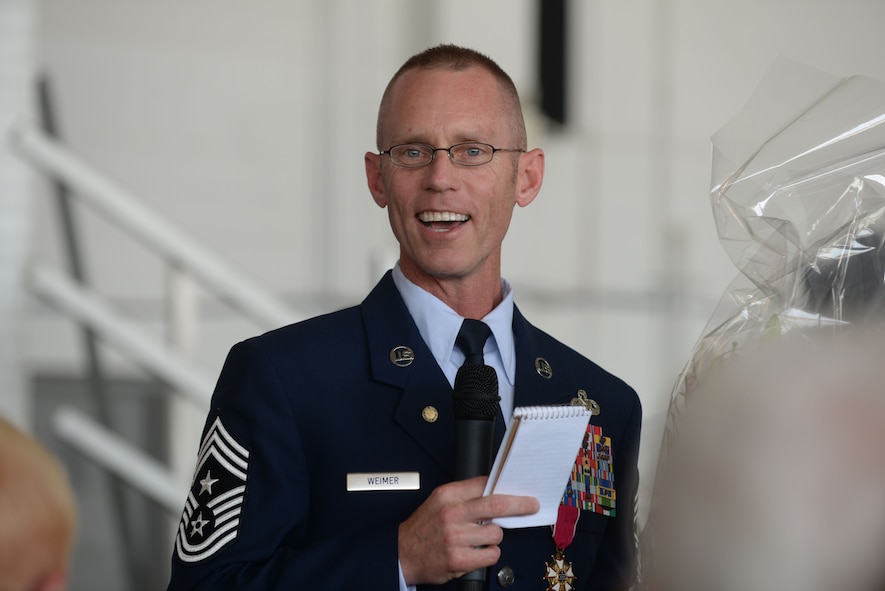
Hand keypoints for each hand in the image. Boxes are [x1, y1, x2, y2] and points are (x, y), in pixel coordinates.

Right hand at [398, 476, 539, 585]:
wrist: (401, 554)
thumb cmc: (423, 528)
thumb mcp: (438, 502)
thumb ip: (464, 496)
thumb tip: (495, 492)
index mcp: (447, 496)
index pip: (485, 485)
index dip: (506, 487)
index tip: (519, 491)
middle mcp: (452, 514)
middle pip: (497, 504)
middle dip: (520, 504)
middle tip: (531, 505)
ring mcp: (456, 538)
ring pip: (496, 533)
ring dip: (493, 537)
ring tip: (478, 539)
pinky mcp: (459, 560)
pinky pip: (491, 555)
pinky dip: (488, 554)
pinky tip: (476, 552)